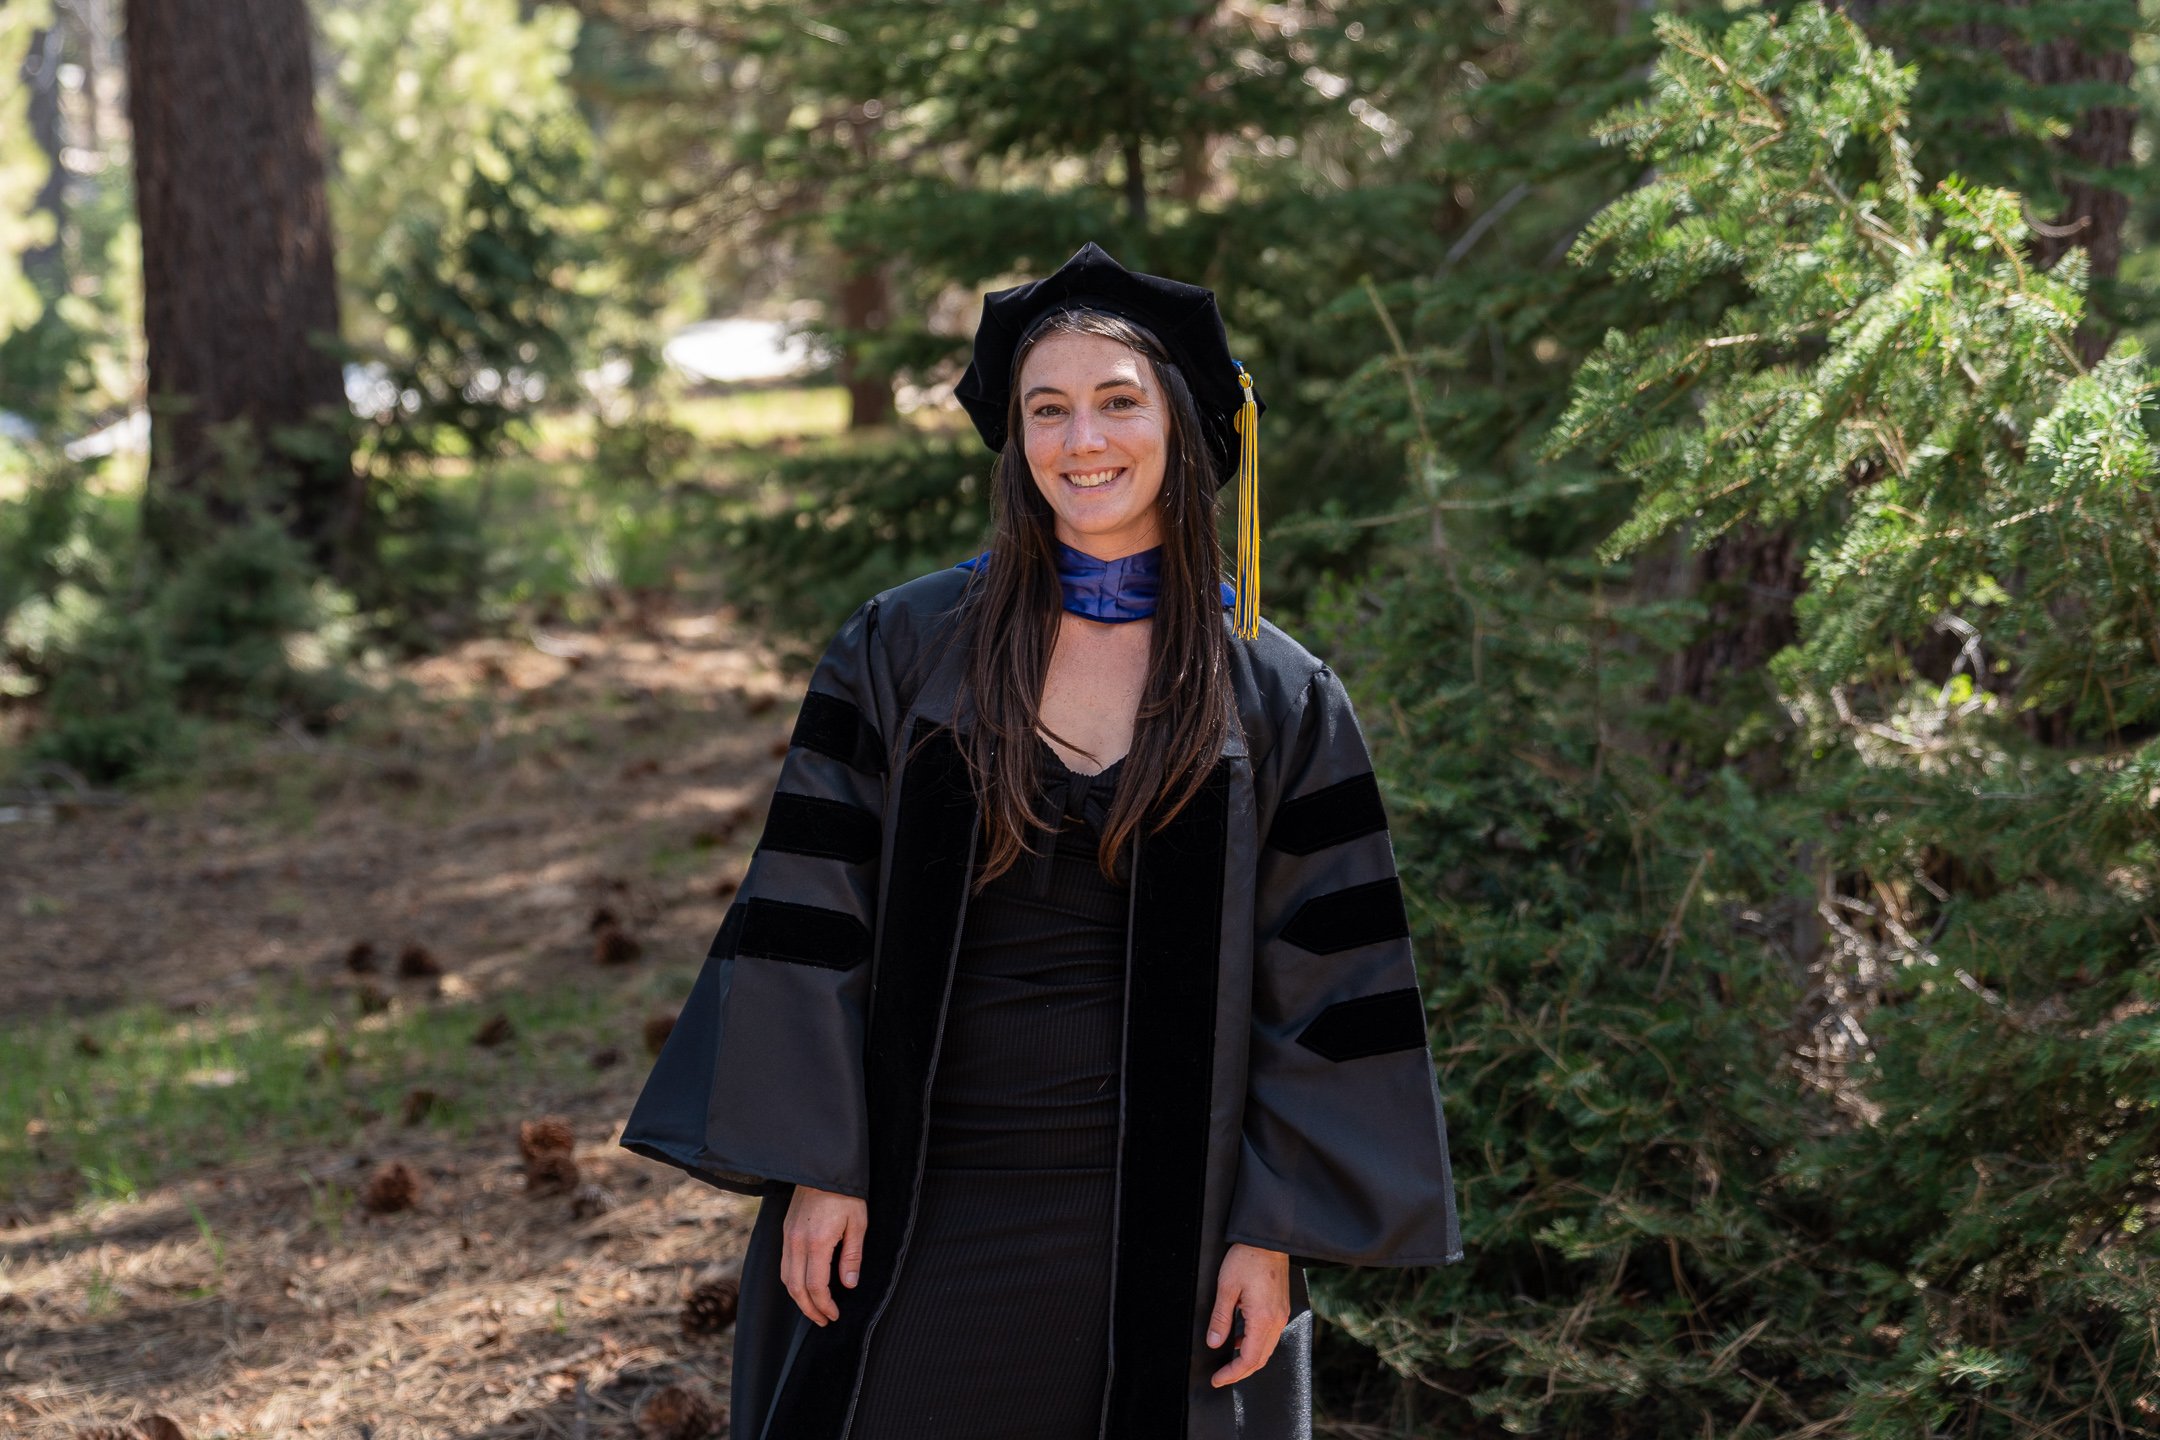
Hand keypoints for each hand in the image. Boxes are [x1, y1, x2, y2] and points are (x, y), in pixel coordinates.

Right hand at [781, 1184, 866, 1325]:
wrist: (822, 1166)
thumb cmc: (845, 1194)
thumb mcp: (858, 1223)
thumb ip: (852, 1255)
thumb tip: (848, 1285)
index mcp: (817, 1242)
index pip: (815, 1286)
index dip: (824, 1305)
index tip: (834, 1315)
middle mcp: (796, 1242)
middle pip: (796, 1288)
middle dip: (809, 1309)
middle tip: (824, 1320)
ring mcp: (788, 1236)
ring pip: (786, 1278)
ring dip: (798, 1298)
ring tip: (814, 1307)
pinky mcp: (785, 1230)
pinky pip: (784, 1264)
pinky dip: (792, 1281)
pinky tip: (804, 1285)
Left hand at [1205, 1243, 1290, 1387]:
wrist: (1268, 1239)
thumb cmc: (1246, 1258)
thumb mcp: (1226, 1287)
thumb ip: (1221, 1318)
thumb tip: (1214, 1343)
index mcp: (1263, 1318)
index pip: (1250, 1359)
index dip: (1233, 1373)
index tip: (1218, 1379)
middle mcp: (1276, 1320)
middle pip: (1261, 1359)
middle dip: (1240, 1371)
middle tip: (1221, 1376)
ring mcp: (1281, 1314)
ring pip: (1267, 1349)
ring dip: (1248, 1358)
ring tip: (1228, 1360)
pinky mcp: (1281, 1308)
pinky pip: (1270, 1335)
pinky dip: (1255, 1344)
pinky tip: (1240, 1339)